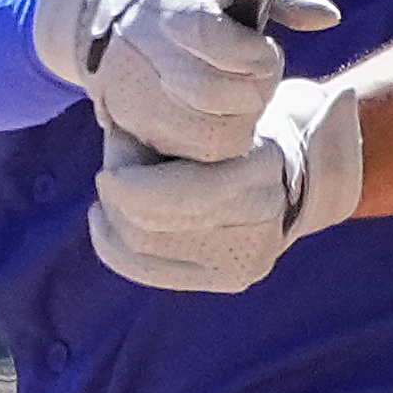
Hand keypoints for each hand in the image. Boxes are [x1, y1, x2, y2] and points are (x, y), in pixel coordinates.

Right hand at [31, 0, 341, 162]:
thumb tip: (327, 18)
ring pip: (208, 133)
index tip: (264, 46)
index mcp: (168, 1)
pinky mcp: (132, 124)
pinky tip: (221, 115)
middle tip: (260, 73)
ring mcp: (132, 92)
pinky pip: (193, 154)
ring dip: (242, 119)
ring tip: (241, 95)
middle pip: (212, 92)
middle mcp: (141, 48)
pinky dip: (220, 142)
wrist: (98, 4)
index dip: (252, 52)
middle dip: (256, 89)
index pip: (208, 37)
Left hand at [89, 77, 364, 293]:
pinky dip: (116, 249)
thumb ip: (156, 126)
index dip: (132, 186)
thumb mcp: (198, 114)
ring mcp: (252, 258)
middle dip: (117, 201)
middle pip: (157, 228)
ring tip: (110, 200)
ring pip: (147, 253)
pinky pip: (154, 272)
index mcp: (257, 170)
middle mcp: (261, 223)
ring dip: (113, 224)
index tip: (105, 174)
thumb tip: (113, 139)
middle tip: (106, 179)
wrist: (286, 171)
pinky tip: (106, 226)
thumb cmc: (224, 130)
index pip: (186, 195)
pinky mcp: (237, 278)